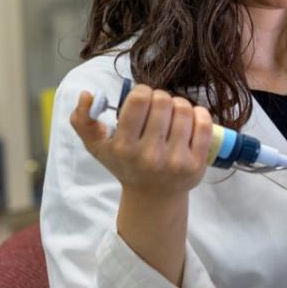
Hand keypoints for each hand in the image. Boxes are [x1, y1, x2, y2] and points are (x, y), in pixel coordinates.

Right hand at [70, 85, 212, 198]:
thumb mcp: (97, 146)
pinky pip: (203, 123)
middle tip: (158, 108)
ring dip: (179, 105)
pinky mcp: (196, 164)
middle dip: (161, 98)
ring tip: (172, 114)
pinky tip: (191, 118)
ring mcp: (175, 161)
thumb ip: (83, 120)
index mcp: (124, 147)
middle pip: (163, 101)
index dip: (142, 91)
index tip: (142, 99)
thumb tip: (87, 95)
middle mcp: (149, 155)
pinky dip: (199, 113)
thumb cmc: (125, 164)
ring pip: (184, 109)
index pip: (139, 100)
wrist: (153, 196)